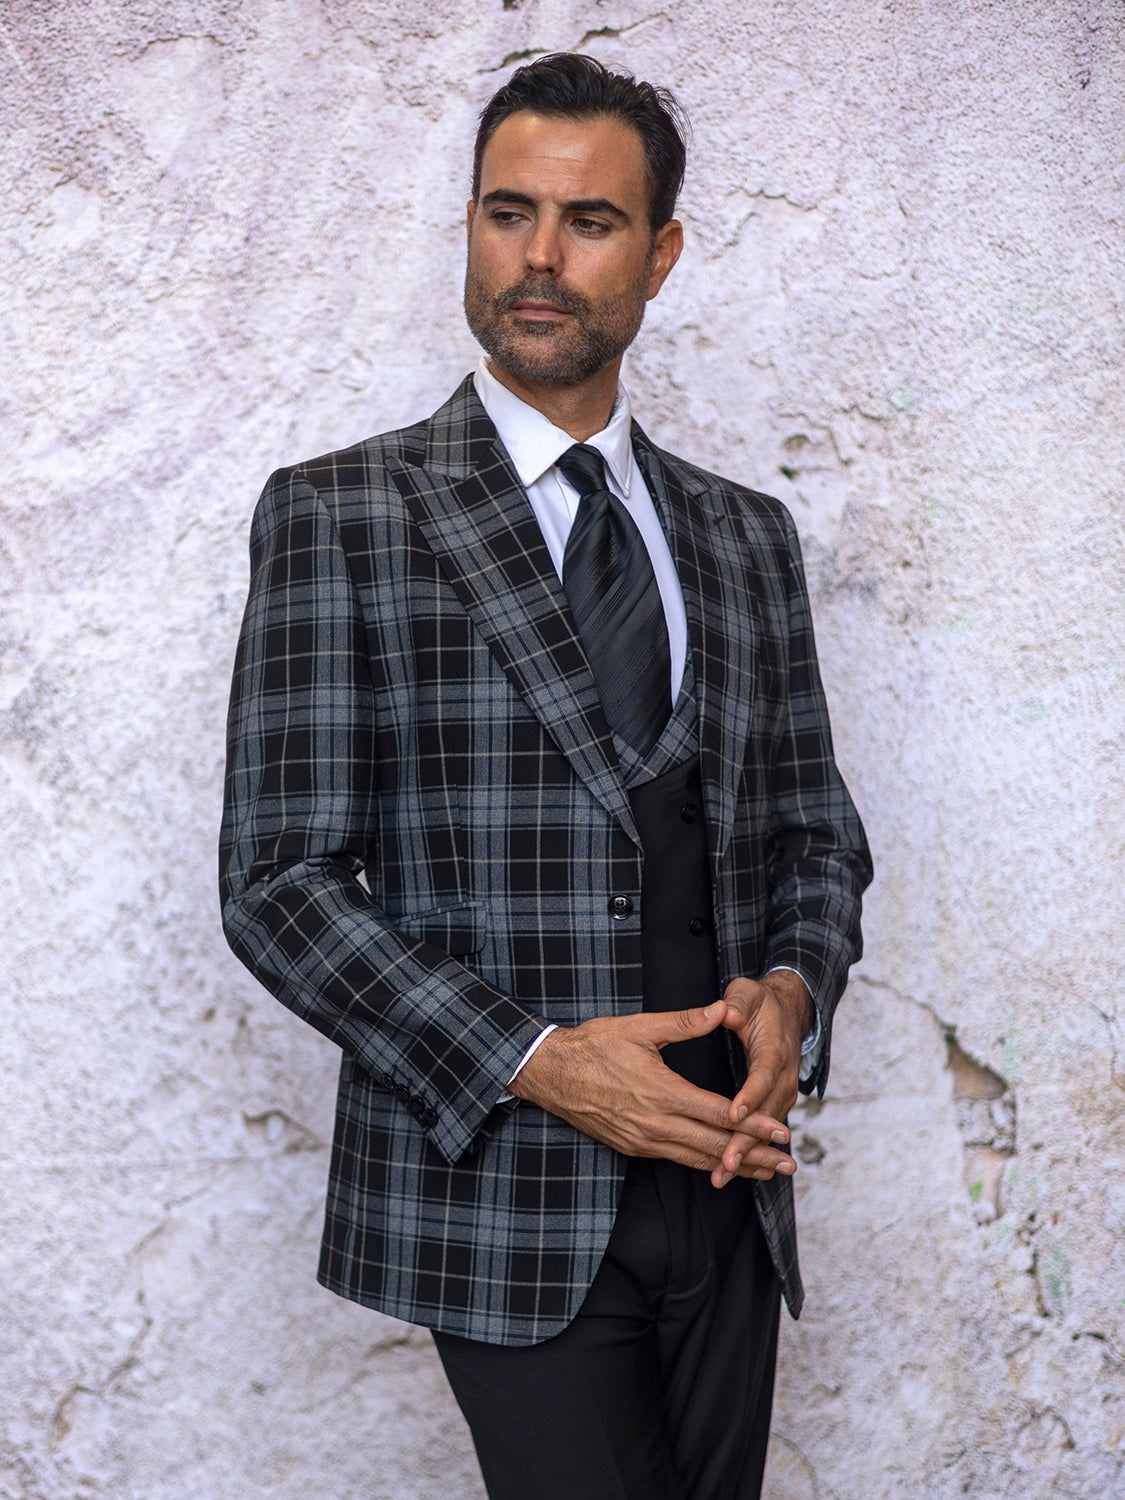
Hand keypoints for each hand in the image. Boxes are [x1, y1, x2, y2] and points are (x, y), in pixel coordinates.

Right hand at [508, 1004, 796, 1181]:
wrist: (551, 1073)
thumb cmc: (594, 1046)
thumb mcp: (640, 1027)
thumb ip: (685, 1022)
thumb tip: (723, 1010)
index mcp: (663, 1093)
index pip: (720, 1114)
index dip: (755, 1125)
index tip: (783, 1132)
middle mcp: (656, 1124)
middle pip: (716, 1146)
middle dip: (756, 1157)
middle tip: (789, 1165)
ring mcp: (644, 1140)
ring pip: (698, 1159)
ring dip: (735, 1167)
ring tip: (767, 1173)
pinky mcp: (634, 1147)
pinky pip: (677, 1159)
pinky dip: (705, 1164)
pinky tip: (723, 1166)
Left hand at [711, 972, 812, 1188]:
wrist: (786, 1011)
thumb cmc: (759, 1003)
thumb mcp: (747, 993)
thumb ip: (737, 1003)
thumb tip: (726, 1011)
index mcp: (775, 1049)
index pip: (763, 1075)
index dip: (751, 1096)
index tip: (733, 1114)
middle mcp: (784, 1076)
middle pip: (767, 1112)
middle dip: (747, 1139)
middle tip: (726, 1162)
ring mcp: (783, 1091)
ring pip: (767, 1127)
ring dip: (747, 1152)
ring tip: (722, 1174)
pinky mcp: (775, 1102)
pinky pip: (764, 1130)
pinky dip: (749, 1151)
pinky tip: (730, 1171)